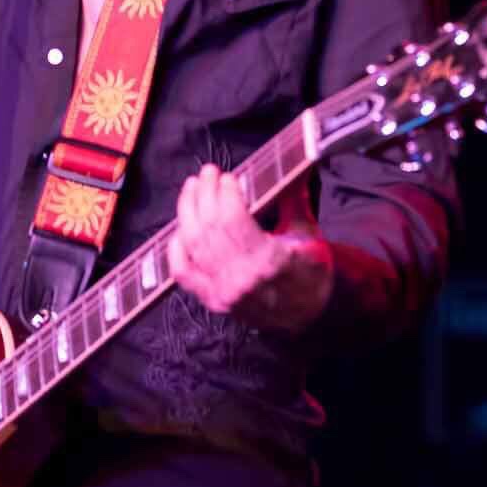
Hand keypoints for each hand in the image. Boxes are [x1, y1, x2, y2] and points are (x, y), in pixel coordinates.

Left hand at [168, 163, 333, 330]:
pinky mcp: (213, 301)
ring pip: (194, 245)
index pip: (233, 220)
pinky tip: (179, 229)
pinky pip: (183, 273)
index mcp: (270, 261)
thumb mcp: (309, 235)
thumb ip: (294, 201)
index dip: (225, 194)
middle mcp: (242, 278)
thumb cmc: (311, 274)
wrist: (309, 316)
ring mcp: (224, 292)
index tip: (228, 177)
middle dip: (205, 194)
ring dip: (188, 212)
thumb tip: (294, 170)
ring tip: (192, 189)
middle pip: (210, 228)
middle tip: (207, 173)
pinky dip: (176, 250)